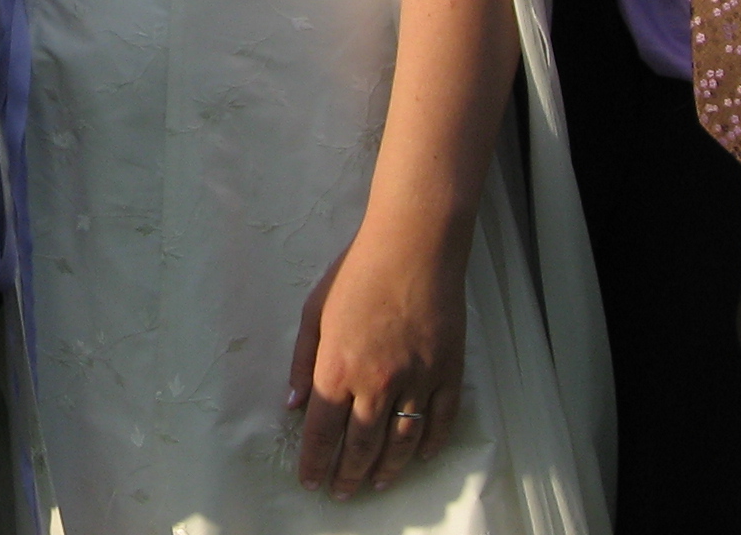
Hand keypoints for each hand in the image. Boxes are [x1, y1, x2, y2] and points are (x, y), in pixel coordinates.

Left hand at [286, 221, 467, 500]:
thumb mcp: (314, 311)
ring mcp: (416, 381)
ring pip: (402, 442)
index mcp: (338, 368)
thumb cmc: (357, 272)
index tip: (311, 481)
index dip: (315, 463)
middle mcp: (376, 383)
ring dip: (387, 468)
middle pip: (361, 446)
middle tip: (341, 492)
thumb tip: (293, 405)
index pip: (322, 432)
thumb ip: (302, 361)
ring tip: (376, 483)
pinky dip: (430, 444)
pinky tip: (420, 457)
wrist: (413, 247)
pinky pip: (440, 421)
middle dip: (347, 475)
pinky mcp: (447, 373)